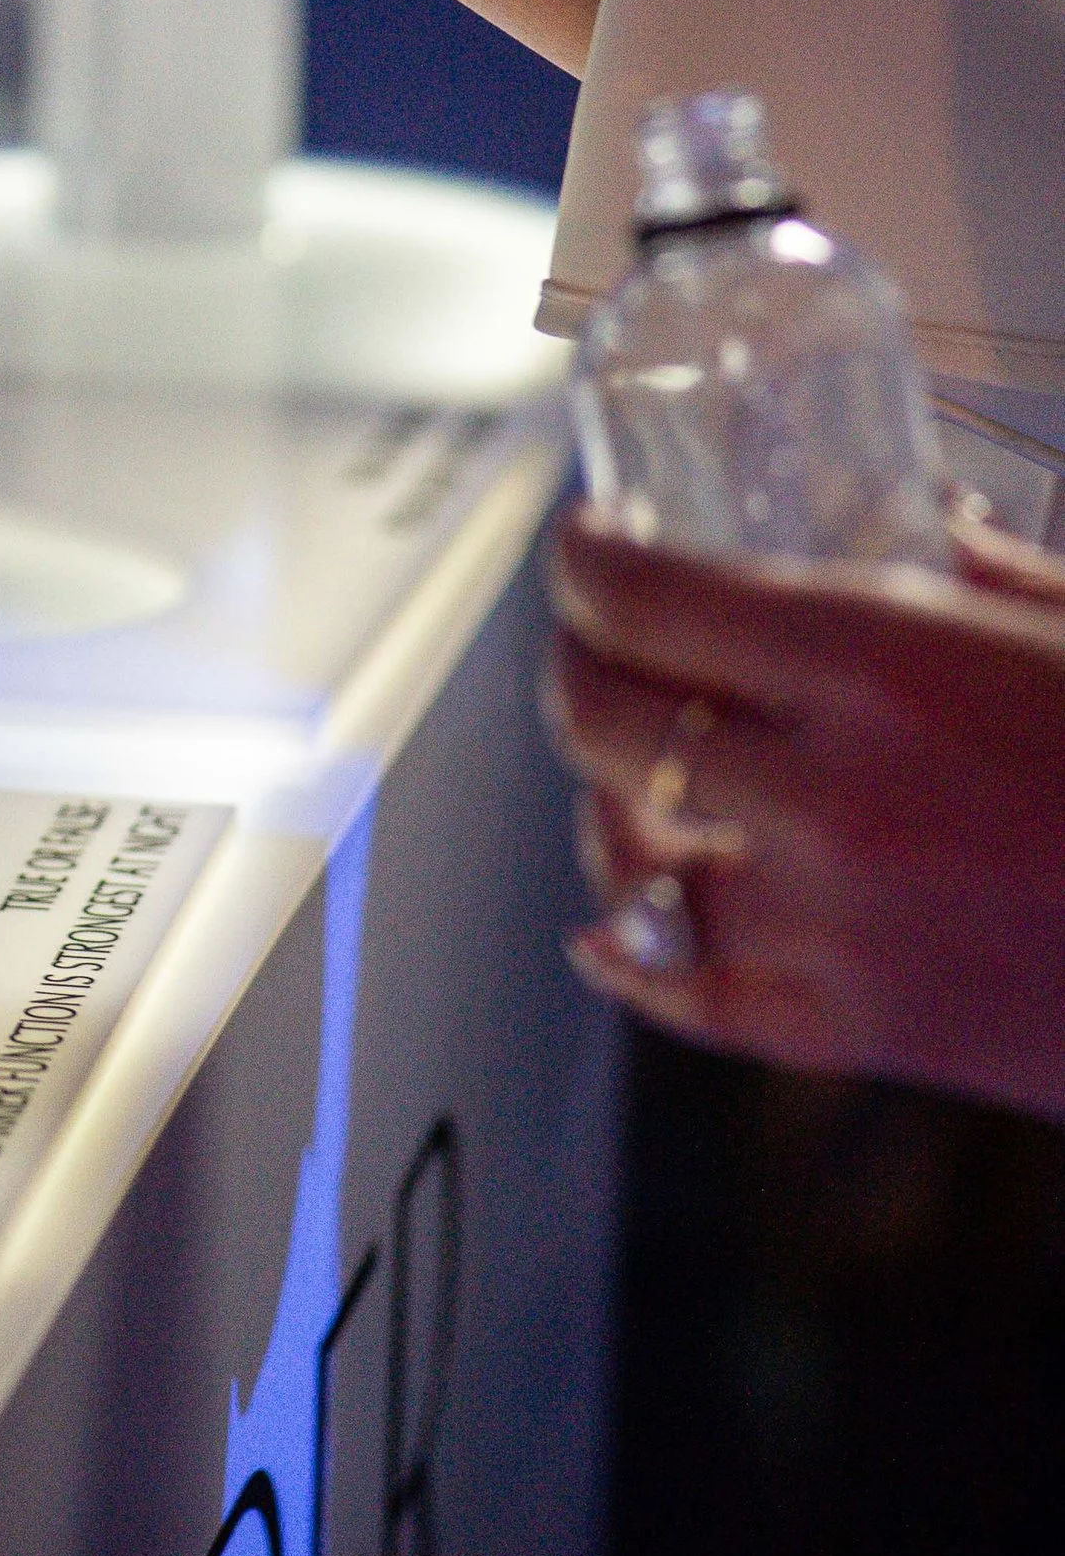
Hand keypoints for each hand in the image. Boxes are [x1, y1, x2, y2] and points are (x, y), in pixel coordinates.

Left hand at [547, 500, 1064, 1119]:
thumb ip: (980, 572)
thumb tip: (913, 521)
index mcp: (881, 666)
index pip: (645, 599)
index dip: (587, 561)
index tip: (586, 542)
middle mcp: (827, 797)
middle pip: (602, 715)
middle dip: (575, 659)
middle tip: (591, 634)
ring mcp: (829, 926)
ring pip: (622, 854)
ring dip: (605, 796)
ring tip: (627, 763)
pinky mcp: (858, 1034)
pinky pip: (684, 995)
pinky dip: (632, 949)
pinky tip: (617, 918)